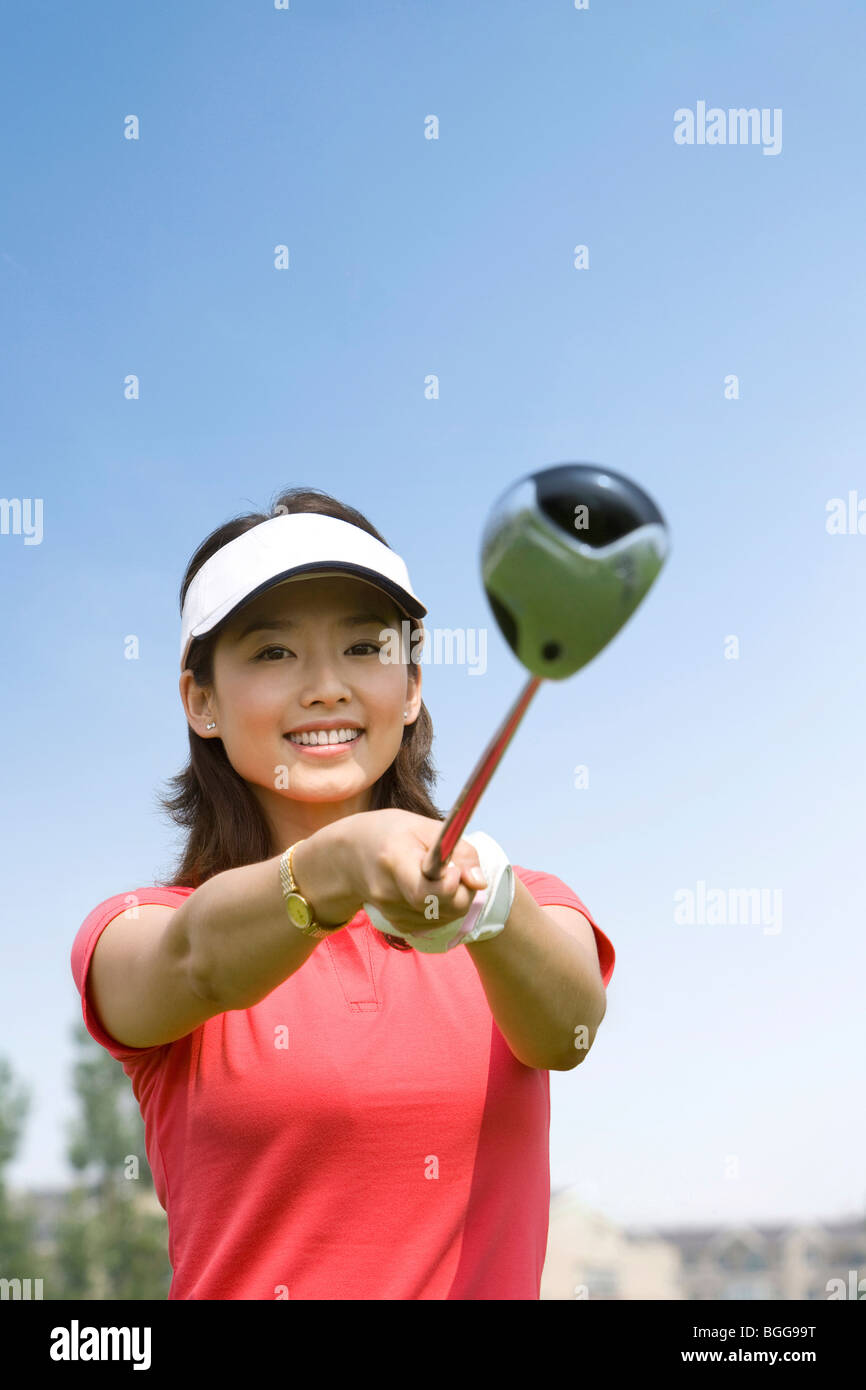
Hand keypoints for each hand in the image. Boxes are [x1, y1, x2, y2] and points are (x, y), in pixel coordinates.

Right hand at [341, 809, 487, 937]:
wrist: (349, 854)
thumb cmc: (391, 833)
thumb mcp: (424, 827)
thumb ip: (458, 851)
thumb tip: (479, 883)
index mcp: (394, 860)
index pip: (425, 892)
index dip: (449, 883)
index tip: (452, 866)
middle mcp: (388, 892)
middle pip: (443, 908)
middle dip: (462, 892)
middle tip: (457, 870)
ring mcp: (391, 912)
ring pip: (444, 918)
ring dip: (454, 899)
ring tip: (441, 875)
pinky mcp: (397, 924)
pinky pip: (435, 923)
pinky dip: (442, 908)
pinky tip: (431, 888)